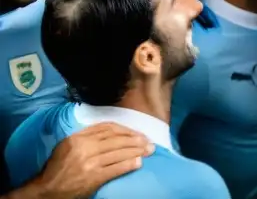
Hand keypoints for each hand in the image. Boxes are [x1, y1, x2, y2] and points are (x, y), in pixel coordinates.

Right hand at [32, 123, 151, 198]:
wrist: (46, 191)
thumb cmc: (57, 169)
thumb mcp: (67, 146)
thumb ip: (87, 137)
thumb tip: (114, 133)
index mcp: (77, 137)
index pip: (108, 128)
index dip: (125, 130)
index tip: (136, 133)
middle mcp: (84, 147)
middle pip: (117, 139)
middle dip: (136, 140)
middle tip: (148, 142)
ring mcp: (89, 162)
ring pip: (119, 152)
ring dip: (137, 151)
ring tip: (148, 151)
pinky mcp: (93, 177)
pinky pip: (116, 168)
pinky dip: (129, 164)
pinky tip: (138, 163)